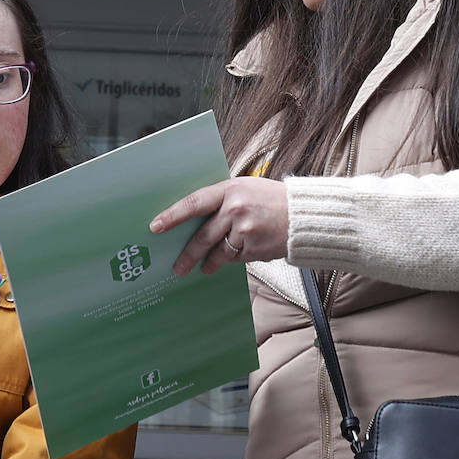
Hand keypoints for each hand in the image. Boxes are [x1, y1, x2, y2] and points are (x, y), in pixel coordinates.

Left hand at [149, 176, 288, 274]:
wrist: (303, 215)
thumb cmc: (271, 199)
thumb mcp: (245, 189)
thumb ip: (221, 200)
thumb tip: (193, 219)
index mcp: (230, 190)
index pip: (194, 203)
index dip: (172, 216)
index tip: (156, 226)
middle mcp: (236, 210)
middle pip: (202, 236)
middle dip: (188, 254)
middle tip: (177, 266)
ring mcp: (245, 231)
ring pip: (217, 252)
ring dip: (208, 263)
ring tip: (202, 269)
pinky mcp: (254, 249)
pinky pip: (235, 259)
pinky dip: (232, 260)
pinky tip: (235, 257)